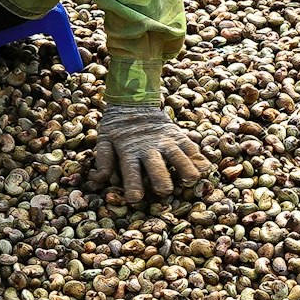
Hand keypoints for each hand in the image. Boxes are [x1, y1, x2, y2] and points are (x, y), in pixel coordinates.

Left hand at [76, 102, 209, 202]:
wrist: (134, 100)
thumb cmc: (117, 126)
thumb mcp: (104, 140)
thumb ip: (103, 161)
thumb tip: (97, 181)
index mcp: (129, 152)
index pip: (131, 175)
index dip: (133, 190)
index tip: (135, 200)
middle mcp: (149, 148)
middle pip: (159, 170)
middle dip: (162, 184)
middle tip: (165, 191)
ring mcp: (166, 141)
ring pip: (181, 159)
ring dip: (186, 173)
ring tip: (188, 181)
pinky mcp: (178, 135)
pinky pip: (192, 148)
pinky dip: (199, 160)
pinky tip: (201, 169)